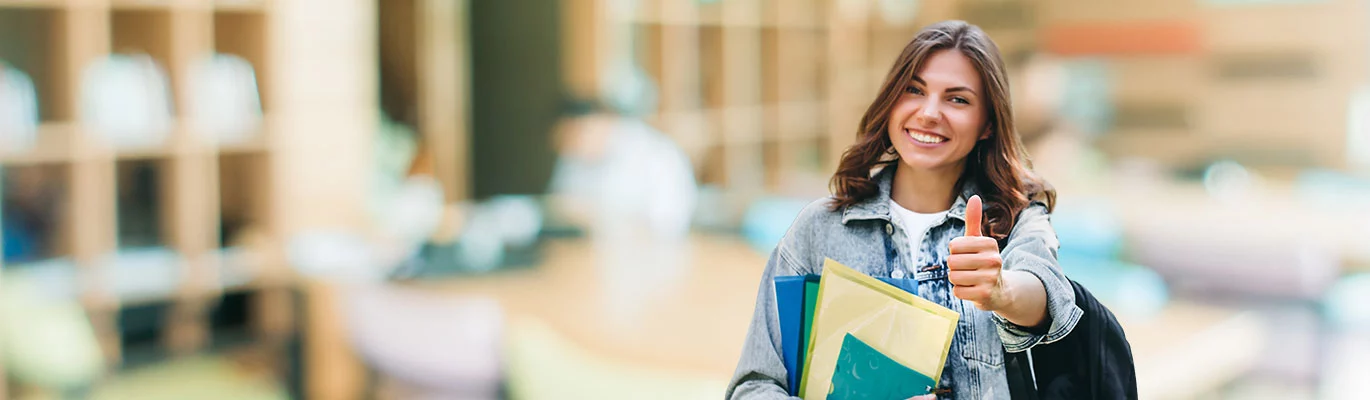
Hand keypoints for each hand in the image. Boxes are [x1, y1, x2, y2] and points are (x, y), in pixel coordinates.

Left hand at [947, 195, 1004, 310]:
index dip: (955, 253)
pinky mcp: (985, 295)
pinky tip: (972, 290)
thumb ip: (974, 220)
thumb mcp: (979, 241)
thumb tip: (974, 197)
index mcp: (990, 244)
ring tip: (970, 279)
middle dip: (955, 267)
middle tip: (968, 270)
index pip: (954, 246)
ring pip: (953, 277)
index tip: (967, 256)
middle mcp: (993, 260)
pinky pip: (957, 291)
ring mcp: (990, 278)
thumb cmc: (982, 261)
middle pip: (952, 262)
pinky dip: (961, 292)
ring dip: (957, 280)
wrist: (999, 291)